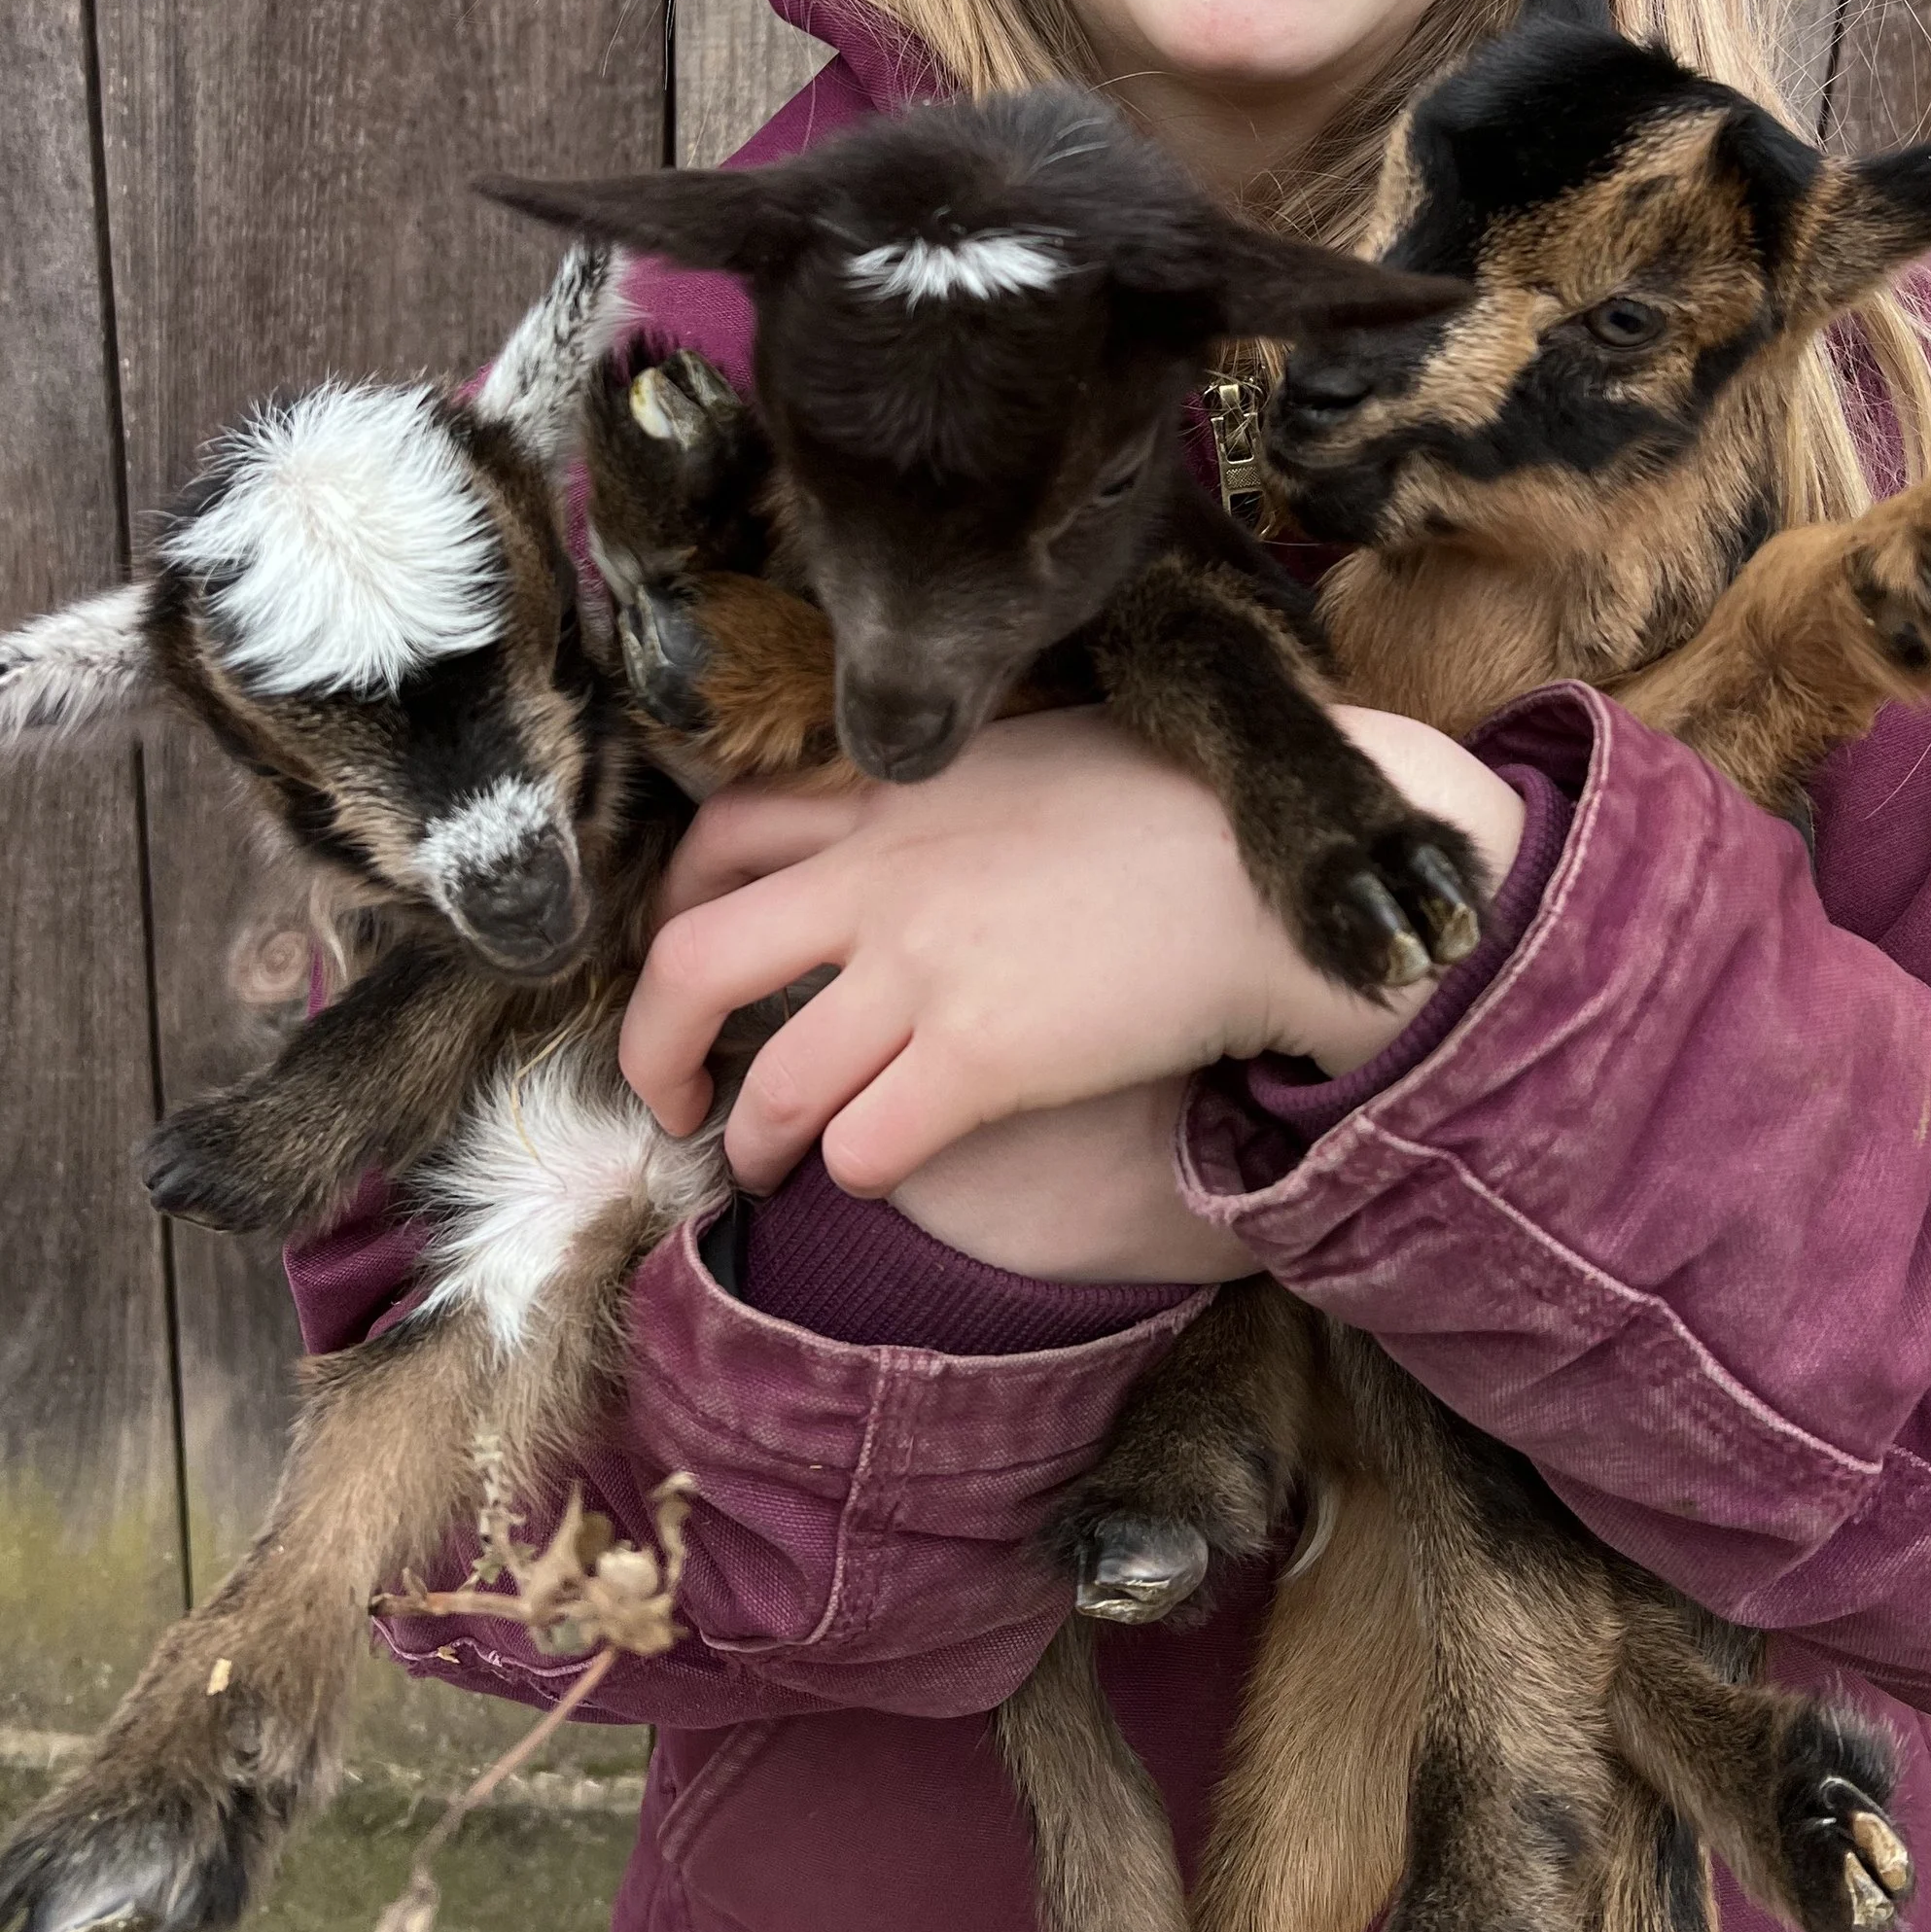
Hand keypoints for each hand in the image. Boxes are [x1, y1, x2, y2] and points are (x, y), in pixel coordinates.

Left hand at [626, 704, 1521, 1205]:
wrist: (1277, 877)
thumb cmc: (1182, 813)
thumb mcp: (1033, 759)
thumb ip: (946, 797)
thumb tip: (906, 839)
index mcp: (895, 793)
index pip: (720, 832)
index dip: (675, 906)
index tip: (687, 959)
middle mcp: (884, 876)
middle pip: (691, 961)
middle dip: (653, 1045)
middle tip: (669, 1092)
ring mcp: (926, 970)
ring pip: (770, 1083)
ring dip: (751, 1140)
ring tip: (762, 1165)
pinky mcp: (983, 1060)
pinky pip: (865, 1146)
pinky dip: (852, 1172)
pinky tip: (876, 1171)